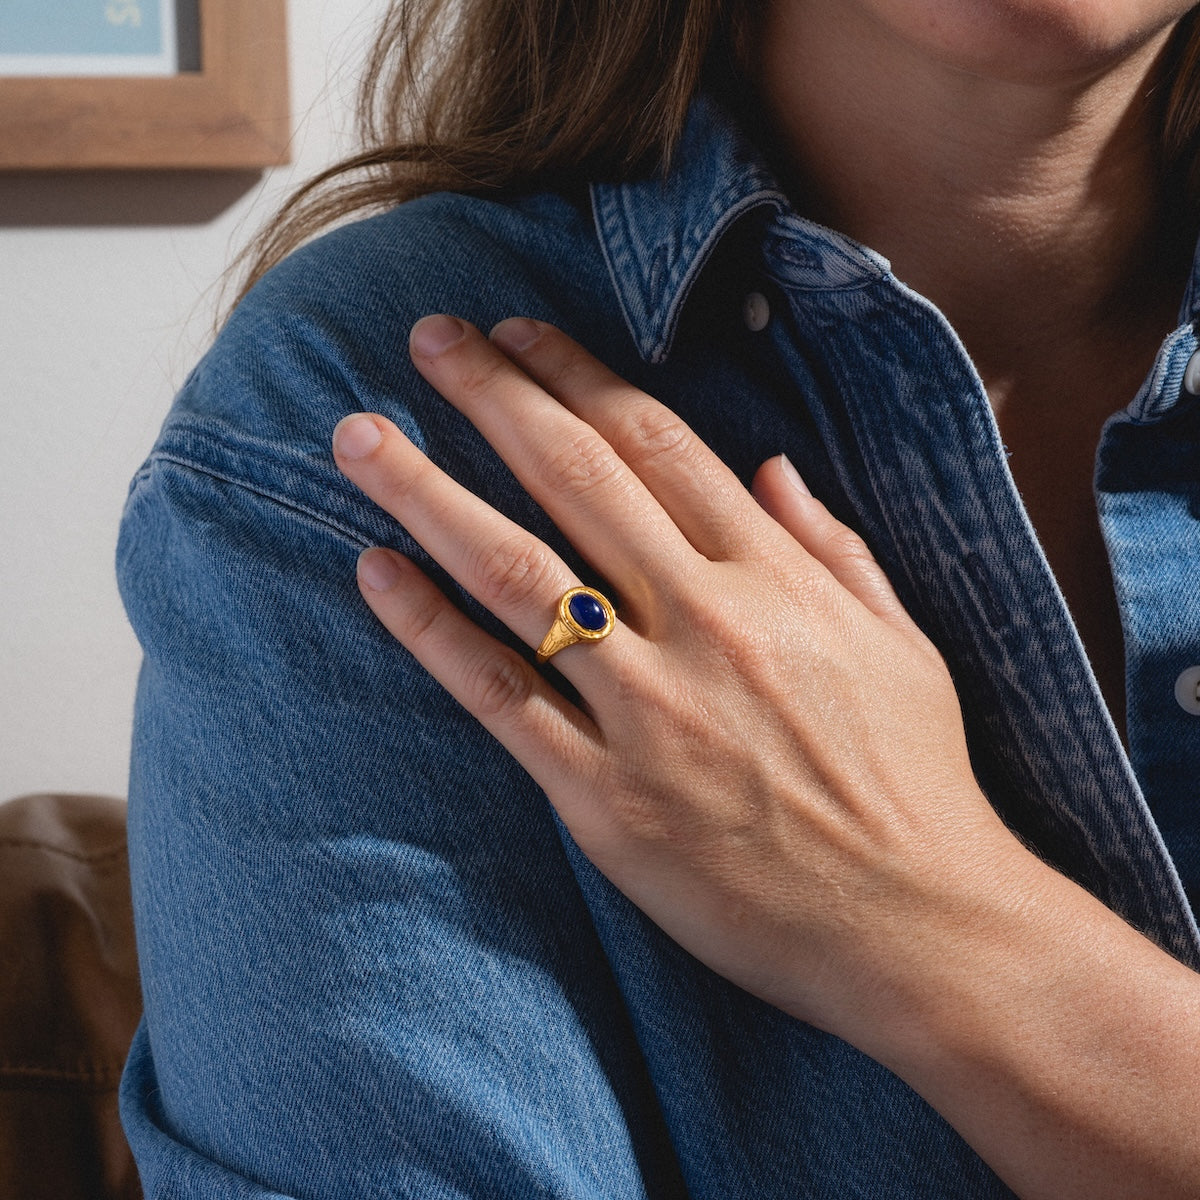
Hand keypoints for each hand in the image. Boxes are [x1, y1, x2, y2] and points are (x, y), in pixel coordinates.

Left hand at [331, 313, 1020, 1043]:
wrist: (919, 928)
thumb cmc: (916, 784)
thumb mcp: (901, 644)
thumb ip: (833, 547)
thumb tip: (771, 467)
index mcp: (774, 580)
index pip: (656, 445)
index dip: (577, 378)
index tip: (519, 335)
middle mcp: (704, 626)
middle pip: (576, 482)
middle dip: (494, 396)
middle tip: (427, 336)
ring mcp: (648, 712)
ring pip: (519, 575)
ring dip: (430, 494)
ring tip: (358, 436)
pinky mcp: (606, 798)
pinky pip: (502, 698)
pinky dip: (433, 631)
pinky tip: (376, 572)